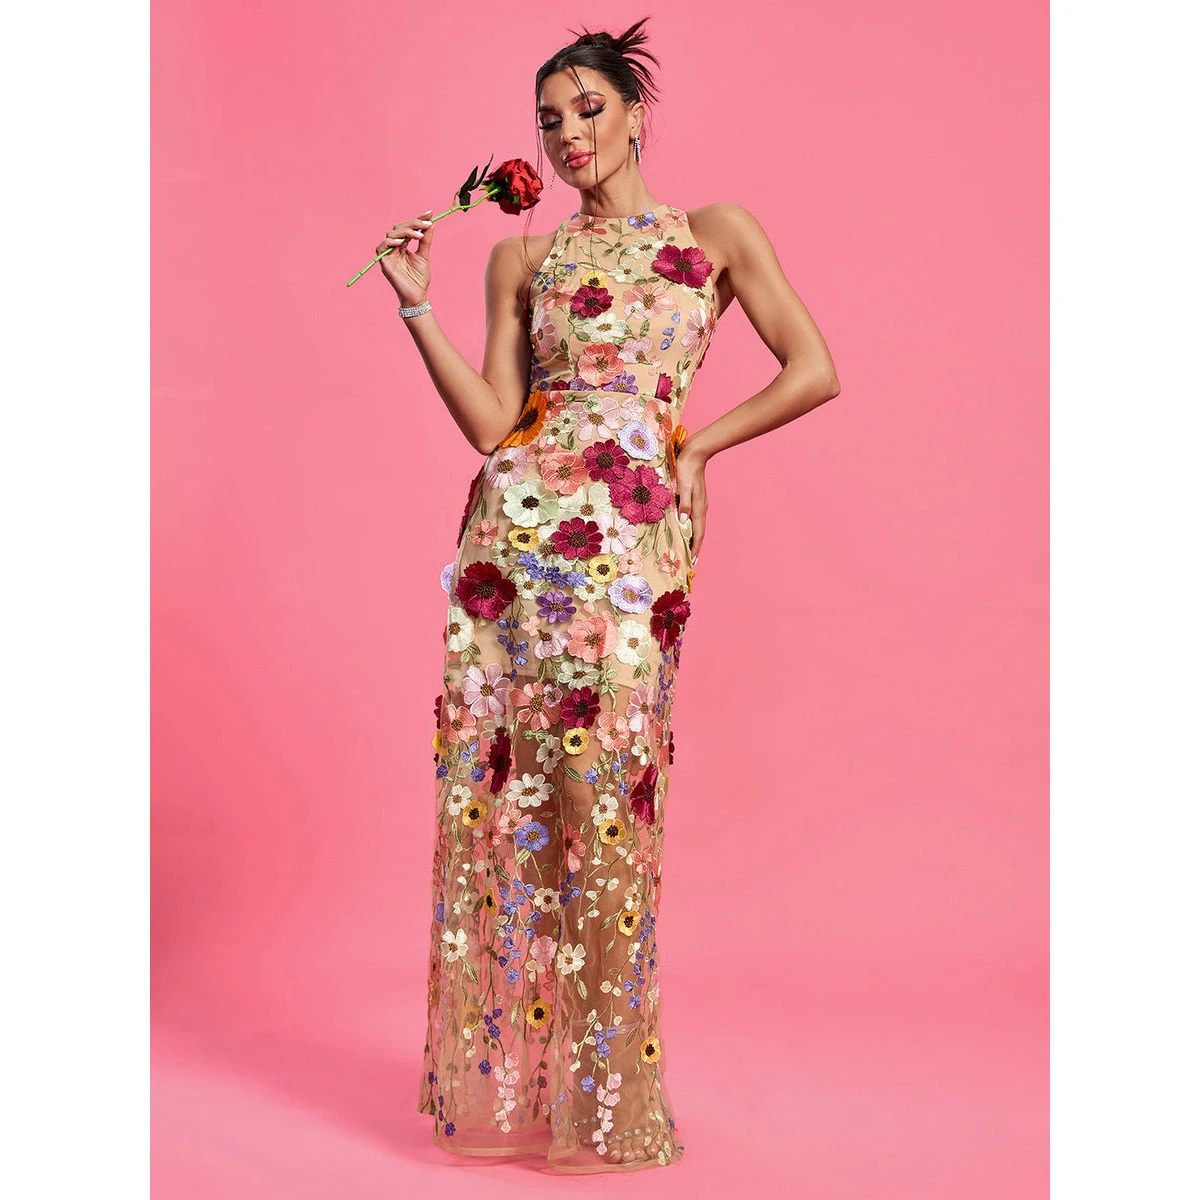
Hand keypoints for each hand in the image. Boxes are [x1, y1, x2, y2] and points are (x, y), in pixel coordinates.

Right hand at [375, 209, 434, 304]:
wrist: (417, 296)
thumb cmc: (419, 279)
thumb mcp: (424, 256)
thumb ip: (425, 240)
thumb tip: (431, 223)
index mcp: (403, 246)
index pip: (408, 228)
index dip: (418, 219)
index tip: (430, 213)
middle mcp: (394, 248)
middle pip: (399, 228)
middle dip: (413, 223)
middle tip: (426, 224)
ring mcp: (388, 254)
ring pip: (391, 234)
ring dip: (406, 231)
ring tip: (419, 235)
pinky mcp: (384, 262)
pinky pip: (382, 247)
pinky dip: (391, 242)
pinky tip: (402, 243)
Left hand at [675, 442, 709, 561]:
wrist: (695, 453)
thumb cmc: (686, 468)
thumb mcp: (683, 485)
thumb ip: (683, 503)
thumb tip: (683, 521)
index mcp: (698, 507)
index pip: (697, 533)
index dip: (694, 548)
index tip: (691, 561)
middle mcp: (700, 508)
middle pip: (699, 532)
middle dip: (695, 547)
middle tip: (690, 561)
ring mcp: (699, 503)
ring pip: (697, 526)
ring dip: (693, 538)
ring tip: (687, 549)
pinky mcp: (695, 498)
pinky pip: (694, 518)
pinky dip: (690, 528)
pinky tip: (685, 528)